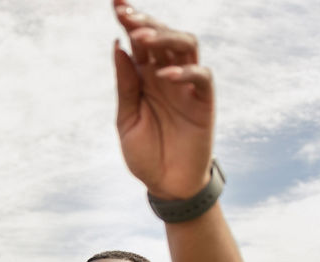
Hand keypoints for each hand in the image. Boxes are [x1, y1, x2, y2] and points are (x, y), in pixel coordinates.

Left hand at [111, 3, 213, 198]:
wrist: (167, 186)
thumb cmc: (146, 154)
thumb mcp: (127, 119)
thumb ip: (126, 84)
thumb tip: (118, 46)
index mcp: (145, 76)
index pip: (139, 40)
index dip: (129, 18)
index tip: (115, 1)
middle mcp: (167, 74)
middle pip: (162, 35)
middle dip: (145, 21)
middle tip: (126, 14)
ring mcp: (187, 85)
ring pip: (185, 44)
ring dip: (164, 37)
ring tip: (143, 38)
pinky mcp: (204, 101)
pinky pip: (200, 75)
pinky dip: (183, 71)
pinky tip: (163, 74)